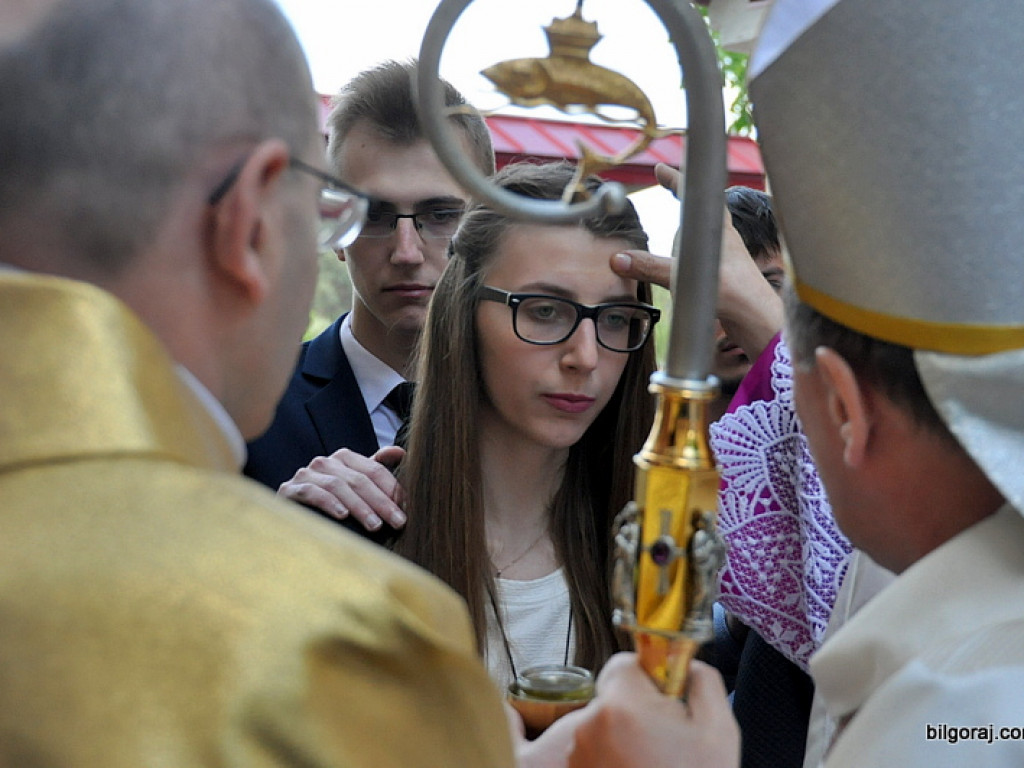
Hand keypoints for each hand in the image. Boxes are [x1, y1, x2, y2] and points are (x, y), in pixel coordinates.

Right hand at [277, 446, 406, 530]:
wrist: (292, 521)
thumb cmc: (330, 504)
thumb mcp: (356, 487)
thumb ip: (377, 469)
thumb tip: (401, 451)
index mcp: (344, 458)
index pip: (374, 470)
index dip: (393, 489)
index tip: (408, 508)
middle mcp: (325, 462)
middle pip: (359, 479)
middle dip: (382, 502)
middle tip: (399, 521)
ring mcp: (306, 474)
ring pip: (338, 486)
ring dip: (360, 507)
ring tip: (376, 525)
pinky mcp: (290, 490)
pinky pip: (312, 492)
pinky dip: (329, 503)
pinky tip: (343, 516)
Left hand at [566, 653, 739, 767]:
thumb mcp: (719, 730)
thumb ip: (703, 681)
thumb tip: (689, 665)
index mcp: (621, 705)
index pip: (624, 663)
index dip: (650, 675)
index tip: (668, 698)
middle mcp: (590, 726)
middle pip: (615, 694)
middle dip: (640, 707)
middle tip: (668, 736)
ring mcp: (579, 752)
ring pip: (606, 723)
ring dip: (627, 733)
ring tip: (656, 761)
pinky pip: (597, 749)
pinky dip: (615, 755)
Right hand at [640, 162, 783, 360]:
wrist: (758, 319)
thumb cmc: (732, 293)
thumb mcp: (683, 277)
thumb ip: (650, 268)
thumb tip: (618, 260)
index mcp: (716, 227)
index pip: (693, 194)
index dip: (675, 180)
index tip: (660, 169)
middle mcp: (721, 237)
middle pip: (692, 220)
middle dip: (678, 220)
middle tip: (666, 225)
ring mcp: (723, 256)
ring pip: (694, 245)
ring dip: (680, 253)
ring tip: (679, 271)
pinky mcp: (723, 275)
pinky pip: (696, 264)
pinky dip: (685, 269)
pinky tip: (684, 284)